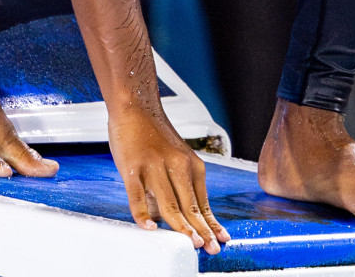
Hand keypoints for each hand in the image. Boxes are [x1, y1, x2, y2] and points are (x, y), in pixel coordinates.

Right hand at [109, 106, 228, 253]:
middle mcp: (177, 165)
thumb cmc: (154, 135)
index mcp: (191, 165)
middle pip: (190, 206)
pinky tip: (150, 227)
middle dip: (202, 230)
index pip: (202, 202)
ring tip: (190, 242)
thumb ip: (179, 184)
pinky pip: (138, 195)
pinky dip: (143, 214)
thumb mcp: (176, 158)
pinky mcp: (133, 167)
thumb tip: (183, 216)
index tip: (221, 239)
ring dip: (181, 226)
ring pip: (170, 203)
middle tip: (210, 248)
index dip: (212, 223)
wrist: (135, 106)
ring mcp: (155, 166)